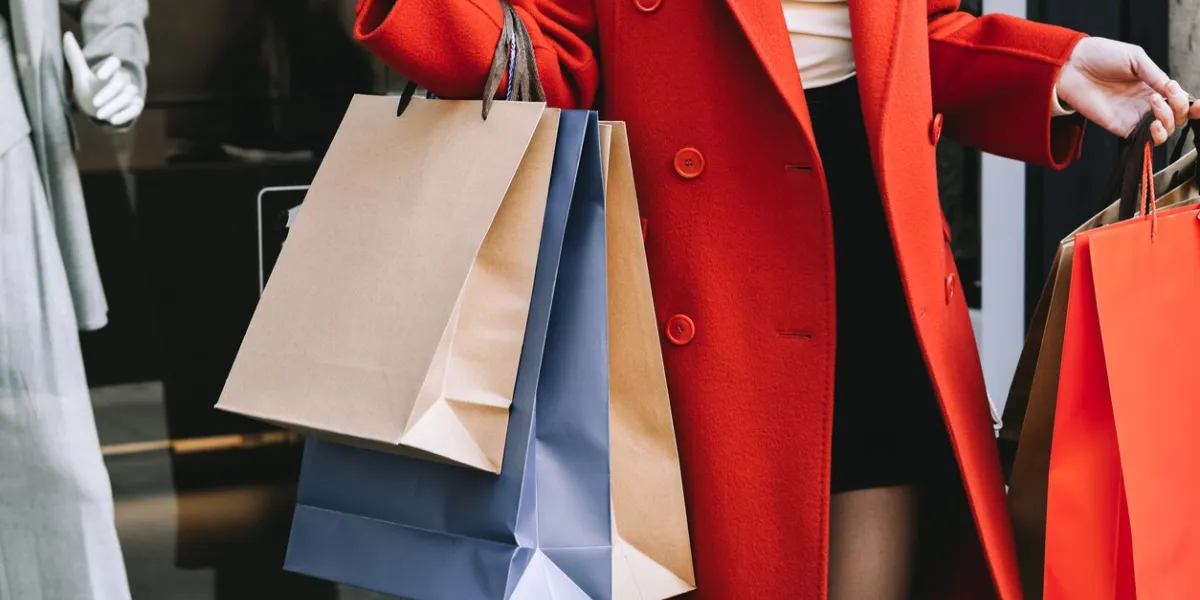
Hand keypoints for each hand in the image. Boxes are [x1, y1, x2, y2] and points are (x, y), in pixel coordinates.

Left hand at [62, 31, 143, 125]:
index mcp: (111, 69)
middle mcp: (124, 79)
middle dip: (108, 94)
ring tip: (100, 115)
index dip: (108, 68)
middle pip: (121, 82)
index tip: (98, 76)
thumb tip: (66, 34)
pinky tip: (113, 120)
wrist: (98, 107)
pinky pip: (134, 109)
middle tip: (94, 104)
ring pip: (127, 97)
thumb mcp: (80, 74)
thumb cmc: (89, 89)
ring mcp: (132, 92)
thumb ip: (74, 55)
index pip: (114, 63)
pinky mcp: (136, 105)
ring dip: (114, 106)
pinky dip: (124, 115)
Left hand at [1056, 37, 1199, 145]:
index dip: (1192, 105)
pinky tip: (1153, 122)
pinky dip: (1155, 135)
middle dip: (1180, 108)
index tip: (1197, 104)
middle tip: (1167, 93)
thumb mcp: (1136, 59)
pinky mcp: (1119, 127)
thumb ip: (1155, 76)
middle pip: (1177, 117)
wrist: (1073, 65)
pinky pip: (1143, 139)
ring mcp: (1133, 116)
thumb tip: (1173, 90)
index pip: (1180, 101)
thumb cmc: (1102, 56)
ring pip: (1165, 130)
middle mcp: (1146, 103)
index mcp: (1154, 85)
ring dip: (1169, 120)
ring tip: (1154, 101)